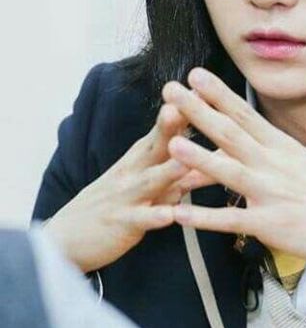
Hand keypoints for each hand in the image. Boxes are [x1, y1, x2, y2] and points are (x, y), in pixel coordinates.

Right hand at [44, 103, 211, 272]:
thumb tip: (215, 155)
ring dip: (168, 170)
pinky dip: (155, 217)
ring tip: (187, 161)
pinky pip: (140, 220)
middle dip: (171, 126)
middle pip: (155, 146)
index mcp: (141, 158)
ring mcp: (126, 196)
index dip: (183, 111)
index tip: (204, 90)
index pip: (164, 130)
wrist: (68, 237)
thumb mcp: (146, 181)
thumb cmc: (117, 205)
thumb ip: (178, 170)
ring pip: (150, 181)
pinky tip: (171, 216)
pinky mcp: (122, 224)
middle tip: (185, 106)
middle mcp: (133, 171)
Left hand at [162, 68, 305, 306]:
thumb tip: (247, 144)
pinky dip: (205, 218)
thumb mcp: (305, 165)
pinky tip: (180, 215)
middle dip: (199, 111)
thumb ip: (273, 155)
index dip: (219, 94)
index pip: (246, 114)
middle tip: (170, 89)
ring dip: (200, 158)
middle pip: (232, 133)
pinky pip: (232, 220)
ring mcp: (273, 194)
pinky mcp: (271, 226)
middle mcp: (276, 165)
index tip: (195, 74)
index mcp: (283, 148)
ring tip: (173, 143)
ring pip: (231, 172)